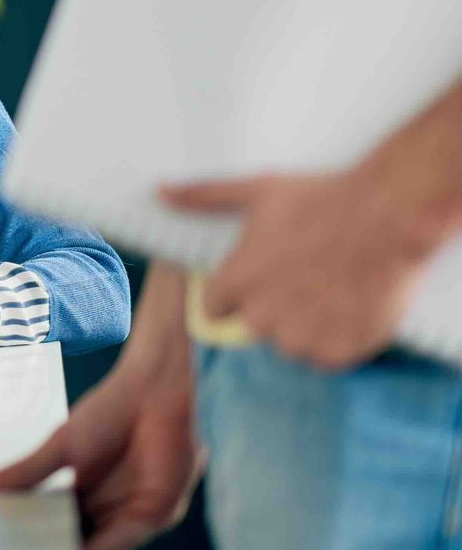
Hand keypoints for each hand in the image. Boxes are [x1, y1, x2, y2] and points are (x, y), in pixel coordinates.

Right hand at [0, 267, 202, 549]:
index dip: (32, 541)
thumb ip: (24, 473)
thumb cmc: (109, 412)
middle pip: (73, 542)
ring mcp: (129, 514)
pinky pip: (119, 546)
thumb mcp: (59, 448)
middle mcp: (105, 507)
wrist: (155, 393)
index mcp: (82, 490)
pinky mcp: (153, 517)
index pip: (53, 524)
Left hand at [161, 169, 431, 368]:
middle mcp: (261, 315)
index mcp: (235, 282)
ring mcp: (300, 336)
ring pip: (292, 345)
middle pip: (255, 326)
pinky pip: (327, 358)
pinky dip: (338, 340)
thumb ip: (202, 196)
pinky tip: (349, 306)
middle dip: (275, 308)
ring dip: (306, 327)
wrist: (389, 215)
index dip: (238, 292)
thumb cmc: (321, 199)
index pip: (216, 308)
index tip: (265, 276)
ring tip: (331, 289)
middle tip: (306, 278)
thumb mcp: (256, 190)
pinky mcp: (337, 351)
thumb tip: (159, 191)